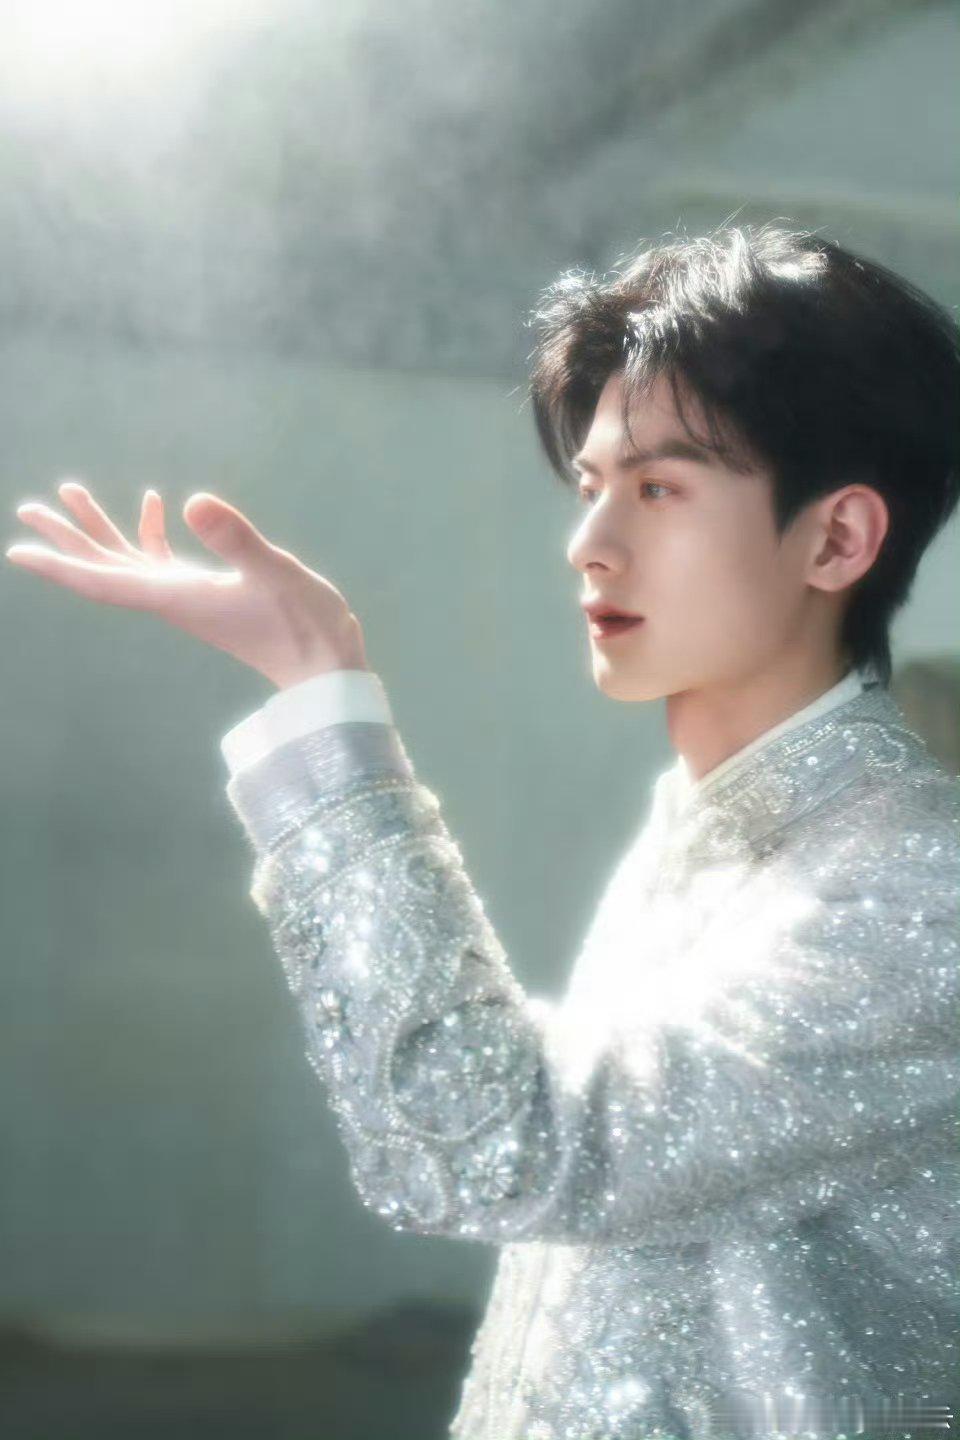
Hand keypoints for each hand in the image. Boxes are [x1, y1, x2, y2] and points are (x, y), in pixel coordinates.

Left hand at [5, 482, 368, 689]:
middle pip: (104, 568)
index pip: (104, 580)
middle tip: (25, 508)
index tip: (17, 550)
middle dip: (66, 538)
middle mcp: (172, 599)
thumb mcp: (274, 573)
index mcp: (176, 596)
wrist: (326, 667)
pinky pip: (163, 562)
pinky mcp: (209, 594)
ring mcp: (188, 597)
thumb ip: (236, 539)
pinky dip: (150, 533)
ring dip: (99, 530)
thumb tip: (192, 501)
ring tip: (68, 494)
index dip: (60, 564)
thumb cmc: (304, 624)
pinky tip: (158, 503)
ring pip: (128, 562)